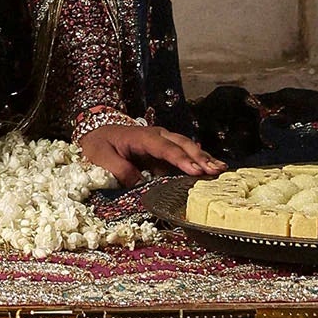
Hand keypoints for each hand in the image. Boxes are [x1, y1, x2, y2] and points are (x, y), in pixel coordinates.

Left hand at [77, 121, 225, 188]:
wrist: (96, 133)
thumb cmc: (99, 145)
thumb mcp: (101, 158)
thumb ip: (120, 170)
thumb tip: (140, 184)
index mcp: (141, 136)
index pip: (164, 147)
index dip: (181, 159)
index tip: (196, 170)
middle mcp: (156, 136)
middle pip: (182, 144)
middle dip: (200, 157)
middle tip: (216, 171)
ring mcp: (162, 142)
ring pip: (187, 148)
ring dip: (204, 158)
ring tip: (221, 169)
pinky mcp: (164, 152)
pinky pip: (184, 155)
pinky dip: (198, 161)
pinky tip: (212, 168)